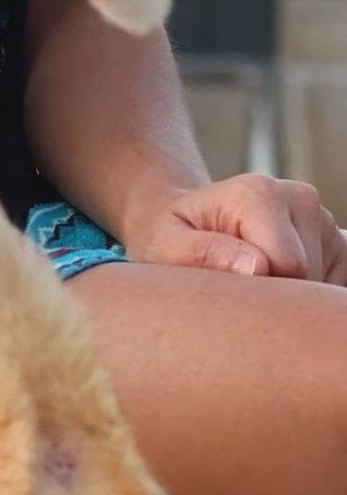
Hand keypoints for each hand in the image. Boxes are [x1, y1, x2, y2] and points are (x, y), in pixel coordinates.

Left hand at [124, 174, 346, 284]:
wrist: (183, 220)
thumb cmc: (169, 238)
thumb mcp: (164, 246)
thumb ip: (204, 253)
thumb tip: (257, 268)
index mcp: (258, 195)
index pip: (287, 266)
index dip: (261, 296)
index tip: (228, 299)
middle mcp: (298, 199)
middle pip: (307, 277)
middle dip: (275, 300)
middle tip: (234, 300)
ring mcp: (320, 218)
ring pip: (322, 283)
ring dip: (289, 299)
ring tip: (248, 288)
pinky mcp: (333, 240)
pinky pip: (331, 283)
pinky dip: (304, 299)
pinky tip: (272, 289)